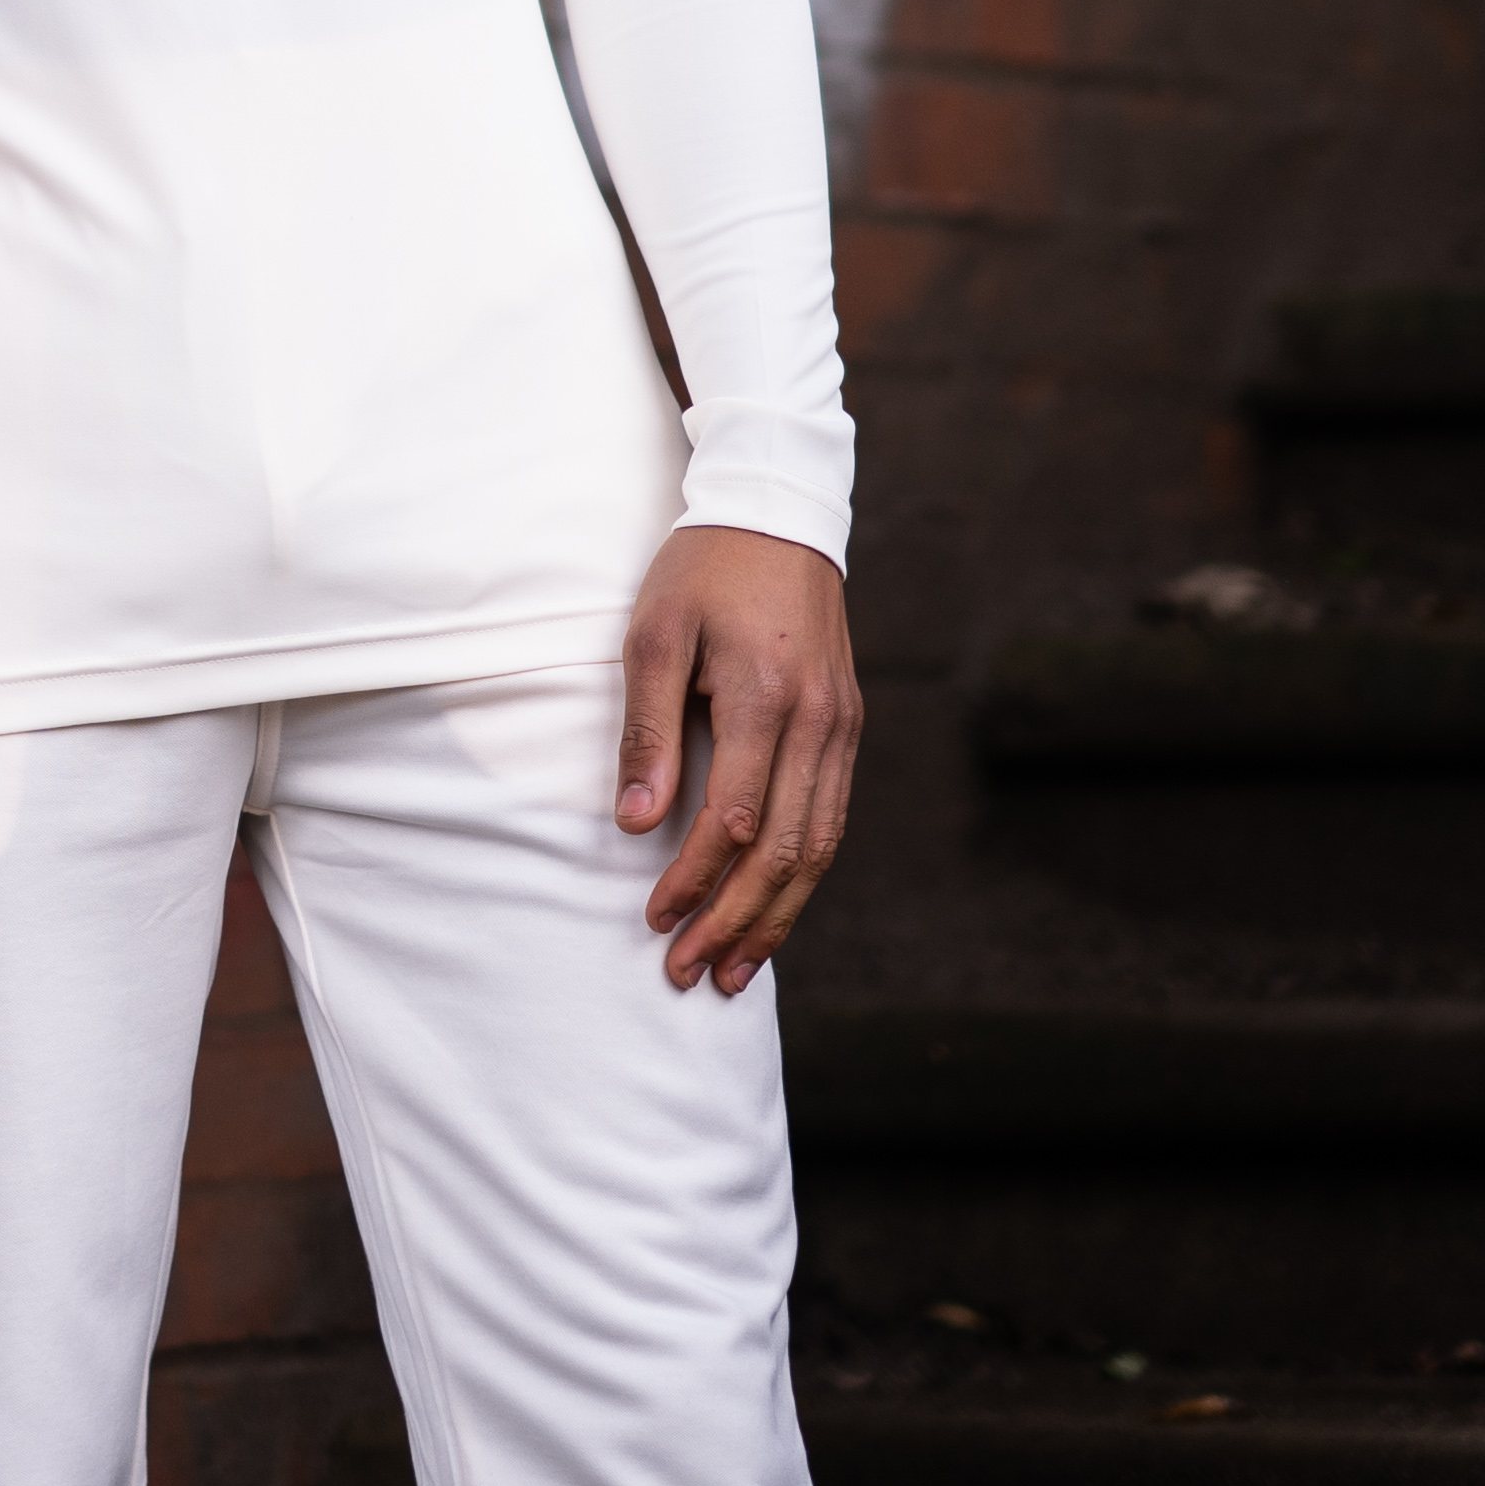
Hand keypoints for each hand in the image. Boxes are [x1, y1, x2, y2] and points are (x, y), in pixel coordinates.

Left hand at [614, 525, 860, 994]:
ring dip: (778, 917)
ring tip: (736, 970)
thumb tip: (637, 824)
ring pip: (820, 849)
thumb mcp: (654, 633)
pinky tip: (775, 909)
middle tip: (690, 972)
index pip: (735, 819)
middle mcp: (819, 723)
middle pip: (785, 852)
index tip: (655, 918)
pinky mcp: (848, 727)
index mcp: (766, 697)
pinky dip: (804, 876)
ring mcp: (843, 727)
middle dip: (736, 921)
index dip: (695, 879)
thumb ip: (648, 729)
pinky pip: (832, 819)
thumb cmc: (702, 571)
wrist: (777, 513)